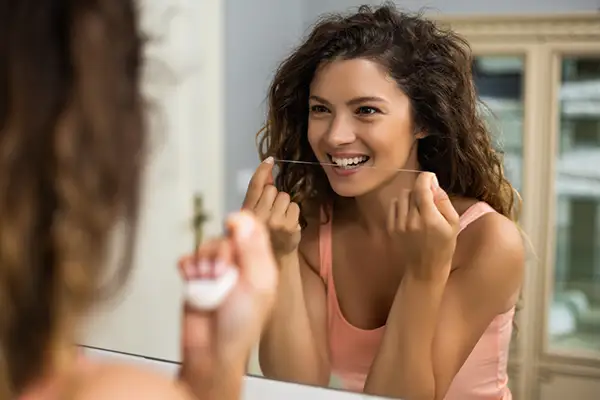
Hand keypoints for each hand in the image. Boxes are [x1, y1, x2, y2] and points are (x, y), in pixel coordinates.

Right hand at [177, 212, 277, 391]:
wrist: (211, 350)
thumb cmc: (240, 323)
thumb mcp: (256, 284)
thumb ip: (252, 250)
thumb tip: (244, 219)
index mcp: (259, 265)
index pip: (253, 231)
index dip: (241, 223)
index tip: (230, 224)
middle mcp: (239, 266)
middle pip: (225, 238)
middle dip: (218, 253)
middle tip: (218, 274)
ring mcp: (216, 272)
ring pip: (205, 247)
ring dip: (202, 261)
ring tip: (205, 281)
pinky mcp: (196, 279)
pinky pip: (188, 260)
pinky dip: (187, 266)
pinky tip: (191, 278)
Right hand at [242, 156, 300, 257]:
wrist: (274, 257)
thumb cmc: (262, 232)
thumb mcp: (253, 213)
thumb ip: (258, 193)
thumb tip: (267, 170)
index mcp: (246, 212)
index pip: (255, 186)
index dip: (262, 170)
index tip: (270, 160)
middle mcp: (259, 216)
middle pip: (272, 189)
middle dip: (274, 196)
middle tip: (271, 210)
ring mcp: (275, 222)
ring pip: (285, 197)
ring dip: (284, 204)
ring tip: (279, 217)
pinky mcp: (290, 227)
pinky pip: (295, 207)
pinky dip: (293, 213)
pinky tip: (287, 223)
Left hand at [387, 172, 459, 280]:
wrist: (425, 268)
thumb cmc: (443, 246)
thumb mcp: (453, 224)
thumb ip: (443, 202)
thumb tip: (434, 185)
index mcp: (429, 218)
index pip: (422, 187)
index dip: (426, 178)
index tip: (431, 177)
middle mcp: (411, 220)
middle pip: (412, 190)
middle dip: (421, 189)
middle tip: (429, 199)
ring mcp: (398, 224)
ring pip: (401, 196)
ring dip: (411, 197)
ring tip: (419, 208)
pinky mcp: (391, 228)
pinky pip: (393, 206)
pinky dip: (401, 205)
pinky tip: (409, 214)